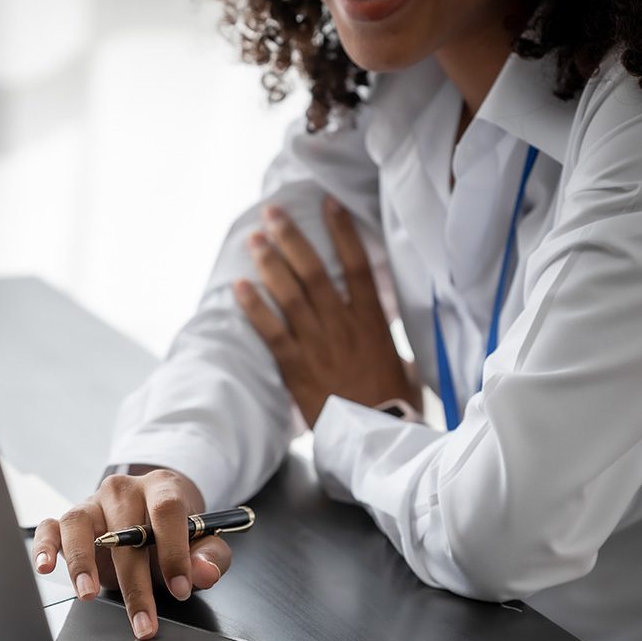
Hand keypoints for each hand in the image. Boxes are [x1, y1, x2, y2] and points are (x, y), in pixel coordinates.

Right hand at [30, 468, 231, 640]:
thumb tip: (204, 574)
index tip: (180, 588)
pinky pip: (49, 528)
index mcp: (161, 488)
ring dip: (82, 561)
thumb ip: (209, 556)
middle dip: (134, 582)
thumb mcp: (204, 541)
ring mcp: (91, 503)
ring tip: (88, 593)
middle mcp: (122, 490)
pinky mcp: (68, 521)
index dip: (173, 550)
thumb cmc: (176, 530)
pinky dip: (44, 546)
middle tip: (144, 620)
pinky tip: (46, 567)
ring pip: (78, 524)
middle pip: (123, 530)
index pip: (166, 510)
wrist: (151, 514)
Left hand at [234, 199, 418, 426]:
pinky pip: (271, 330)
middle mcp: (342, 324)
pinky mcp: (296, 366)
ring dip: (270, 263)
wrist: (378, 435)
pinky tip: (239, 286)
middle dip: (291, 237)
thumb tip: (384, 335)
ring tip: (255, 238)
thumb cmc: (394, 403)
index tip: (327, 204)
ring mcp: (318, 344)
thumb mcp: (401, 363)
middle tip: (272, 212)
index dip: (341, 232)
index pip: (356, 265)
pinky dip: (254, 307)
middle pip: (313, 271)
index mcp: (372, 320)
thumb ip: (383, 341)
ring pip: (290, 294)